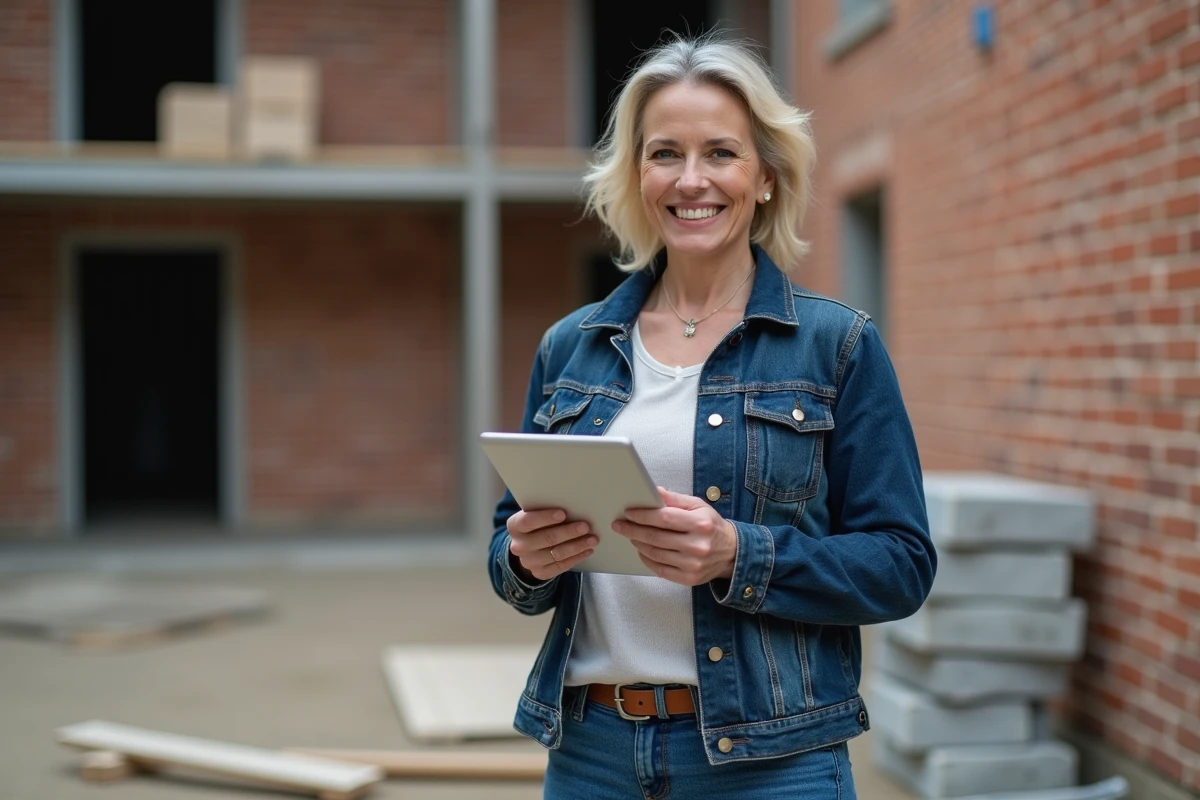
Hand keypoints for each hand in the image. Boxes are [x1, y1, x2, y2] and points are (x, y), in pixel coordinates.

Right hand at [506, 508, 597, 582]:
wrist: (528, 548)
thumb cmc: (537, 524)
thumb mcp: (535, 514)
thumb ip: (546, 509)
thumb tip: (573, 505)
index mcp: (515, 526)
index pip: (528, 521)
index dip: (545, 517)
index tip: (563, 513)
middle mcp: (519, 545)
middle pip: (546, 538)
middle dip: (568, 532)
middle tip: (586, 526)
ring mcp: (528, 562)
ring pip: (556, 554)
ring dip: (577, 546)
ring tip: (592, 539)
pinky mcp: (540, 573)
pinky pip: (561, 566)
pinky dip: (576, 558)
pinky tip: (587, 550)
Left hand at [611, 487, 737, 585]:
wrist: (731, 553)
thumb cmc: (711, 526)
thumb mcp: (699, 506)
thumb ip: (676, 500)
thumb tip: (654, 492)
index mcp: (700, 524)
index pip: (664, 518)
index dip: (643, 515)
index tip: (628, 513)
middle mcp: (697, 546)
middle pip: (656, 537)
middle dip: (633, 530)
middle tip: (620, 525)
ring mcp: (693, 565)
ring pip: (655, 554)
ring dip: (638, 544)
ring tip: (631, 535)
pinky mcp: (689, 578)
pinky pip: (660, 569)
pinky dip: (647, 559)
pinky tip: (642, 550)